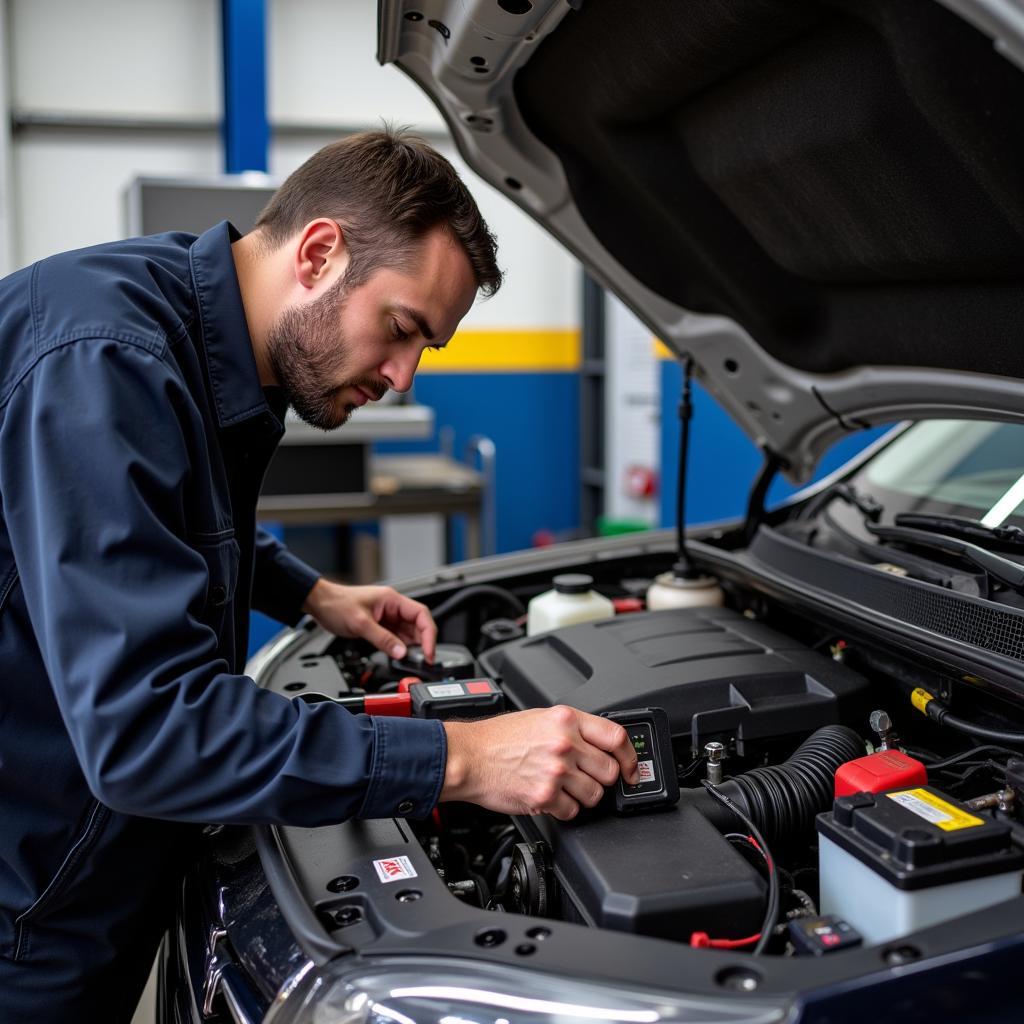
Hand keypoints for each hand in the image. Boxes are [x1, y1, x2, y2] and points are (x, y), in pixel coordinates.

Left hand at [301, 579, 436, 661]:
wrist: (319, 603)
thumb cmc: (336, 604)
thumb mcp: (360, 623)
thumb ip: (383, 639)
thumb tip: (401, 652)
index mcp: (392, 599)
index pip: (421, 614)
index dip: (429, 634)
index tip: (429, 651)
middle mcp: (392, 607)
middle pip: (418, 624)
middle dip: (422, 642)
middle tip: (423, 660)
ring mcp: (387, 616)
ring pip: (408, 632)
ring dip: (411, 646)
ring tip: (410, 660)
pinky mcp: (380, 625)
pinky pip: (396, 637)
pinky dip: (399, 647)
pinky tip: (398, 655)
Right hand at [440, 706, 639, 819]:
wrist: (468, 757)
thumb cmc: (497, 739)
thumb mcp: (540, 718)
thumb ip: (571, 729)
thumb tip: (599, 745)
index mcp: (565, 720)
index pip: (616, 737)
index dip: (630, 757)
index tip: (632, 769)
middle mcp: (564, 744)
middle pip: (609, 770)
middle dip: (601, 778)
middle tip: (586, 778)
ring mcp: (556, 771)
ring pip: (594, 795)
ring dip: (583, 796)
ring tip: (563, 787)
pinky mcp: (545, 796)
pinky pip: (573, 811)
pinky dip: (564, 809)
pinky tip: (550, 797)